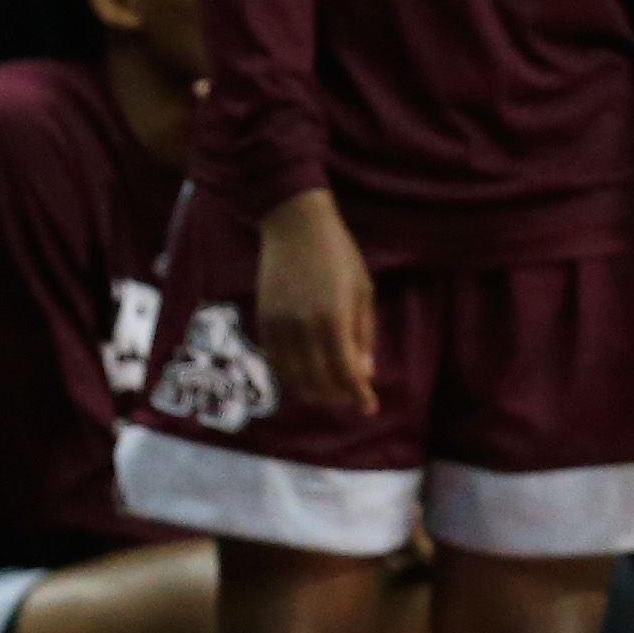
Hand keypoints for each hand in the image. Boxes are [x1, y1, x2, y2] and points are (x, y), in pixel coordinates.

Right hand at [255, 190, 377, 418]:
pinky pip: (274, 361)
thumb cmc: (338, 254)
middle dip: (338, 397)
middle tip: (351, 399)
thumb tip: (364, 371)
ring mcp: (279, 325)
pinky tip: (303, 377)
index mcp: (334, 319)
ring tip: (329, 393)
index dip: (359, 395)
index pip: (346, 372)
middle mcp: (303, 328)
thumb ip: (363, 334)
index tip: (370, 407)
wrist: (294, 225)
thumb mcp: (363, 291)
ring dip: (313, 392)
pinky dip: (289, 376)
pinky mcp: (264, 319)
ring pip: (293, 377)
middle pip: (319, 381)